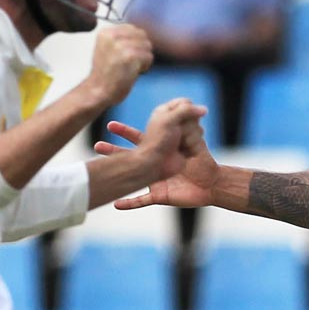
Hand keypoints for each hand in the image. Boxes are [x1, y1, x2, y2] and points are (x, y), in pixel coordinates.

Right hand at [82, 23, 154, 108]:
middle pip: (143, 36)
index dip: (135, 43)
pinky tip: (133, 73)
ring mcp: (120, 45)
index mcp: (106, 32)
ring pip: (147, 46)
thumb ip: (122, 38)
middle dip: (141, 50)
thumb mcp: (108, 48)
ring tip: (130, 68)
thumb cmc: (106, 73)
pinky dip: (144, 67)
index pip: (134, 29)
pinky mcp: (129, 56)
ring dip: (143, 59)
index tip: (125, 56)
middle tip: (129, 63)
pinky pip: (149, 57)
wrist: (98, 91)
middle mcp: (112, 35)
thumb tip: (142, 35)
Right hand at [97, 102, 217, 208]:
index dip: (124, 131)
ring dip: (116, 176)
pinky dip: (129, 203)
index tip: (110, 126)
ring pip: (130, 178)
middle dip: (113, 151)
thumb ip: (187, 121)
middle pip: (128, 157)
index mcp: (158, 151)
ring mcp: (154, 181)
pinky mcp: (159, 196)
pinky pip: (141, 202)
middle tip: (97, 147)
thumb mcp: (193, 138)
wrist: (211, 184)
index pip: (138, 138)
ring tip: (98, 174)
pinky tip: (116, 205)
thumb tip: (181, 104)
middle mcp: (152, 165)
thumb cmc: (203, 161)